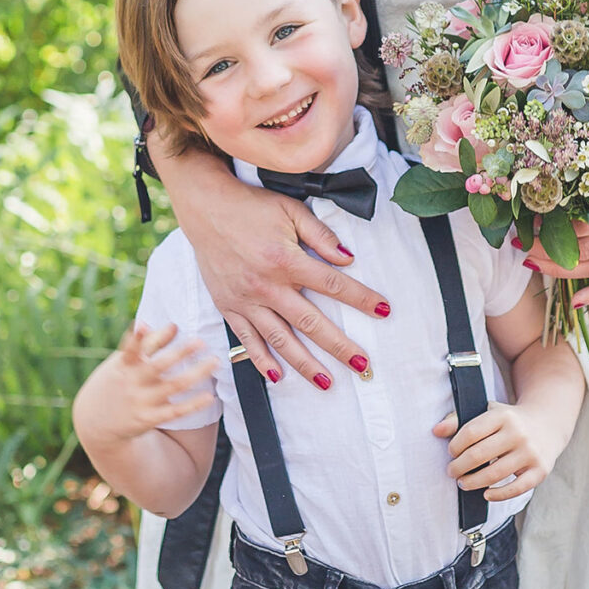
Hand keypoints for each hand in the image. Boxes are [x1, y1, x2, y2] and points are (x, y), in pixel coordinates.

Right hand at [102, 323, 219, 439]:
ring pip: (173, 386)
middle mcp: (133, 382)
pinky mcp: (149, 418)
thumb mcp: (123, 362)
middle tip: (201, 342)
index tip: (172, 326)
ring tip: (214, 361)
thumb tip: (173, 325)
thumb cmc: (116, 382)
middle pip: (159, 365)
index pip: (135, 348)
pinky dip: (192, 404)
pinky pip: (175, 412)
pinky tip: (209, 396)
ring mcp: (142, 401)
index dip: (148, 337)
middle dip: (180, 353)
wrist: (96, 421)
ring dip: (195, 374)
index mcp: (124, 364)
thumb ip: (147, 343)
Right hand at [162, 150, 391, 388]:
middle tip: (362, 365)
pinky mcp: (228, 306)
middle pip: (310, 323)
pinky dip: (261, 360)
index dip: (362, 298)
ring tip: (326, 382)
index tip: (384, 311)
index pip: (333, 284)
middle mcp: (267, 285)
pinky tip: (278, 376)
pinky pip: (246, 340)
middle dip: (339, 347)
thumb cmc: (251, 206)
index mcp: (286, 259)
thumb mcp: (290, 210)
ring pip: (280, 339)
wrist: (205, 207)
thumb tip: (348, 259)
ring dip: (304, 364)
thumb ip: (321, 235)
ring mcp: (246, 300)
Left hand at [435, 400, 553, 498]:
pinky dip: (498, 495)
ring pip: (494, 474)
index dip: (455, 445)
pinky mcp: (540, 470)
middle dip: (459, 467)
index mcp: (503, 416)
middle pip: (479, 454)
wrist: (549, 423)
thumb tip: (436, 431)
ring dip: (473, 482)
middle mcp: (518, 433)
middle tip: (452, 472)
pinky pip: (516, 488)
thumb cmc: (510, 421)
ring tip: (463, 483)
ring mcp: (530, 453)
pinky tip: (486, 494)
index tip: (451, 453)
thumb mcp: (488, 412)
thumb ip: (460, 419)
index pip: (470, 432)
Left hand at [523, 172, 588, 310]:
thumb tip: (543, 197)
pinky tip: (574, 303)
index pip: (585, 225)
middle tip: (522, 245)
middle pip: (585, 249)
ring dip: (559, 269)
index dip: (556, 227)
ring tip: (532, 263)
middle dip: (549, 249)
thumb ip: (585, 187)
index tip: (531, 222)